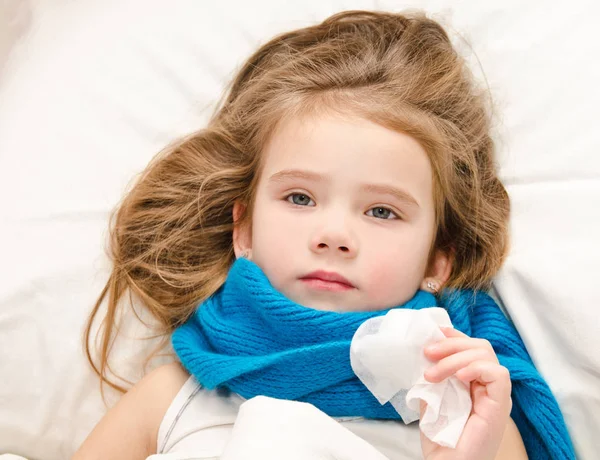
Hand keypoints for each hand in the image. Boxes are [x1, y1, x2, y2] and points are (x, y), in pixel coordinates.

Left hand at [419, 327, 512, 459]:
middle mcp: (487, 385)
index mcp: (473, 382)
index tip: (434, 334)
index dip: (454, 336)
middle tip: (427, 353)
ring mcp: (495, 394)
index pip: (471, 347)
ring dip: (455, 357)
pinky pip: (498, 374)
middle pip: (479, 346)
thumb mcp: (431, 398)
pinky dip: (476, 367)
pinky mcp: (500, 404)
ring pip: (485, 354)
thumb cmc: (440, 439)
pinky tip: (459, 377)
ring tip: (433, 374)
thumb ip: (433, 376)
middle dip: (451, 344)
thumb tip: (426, 352)